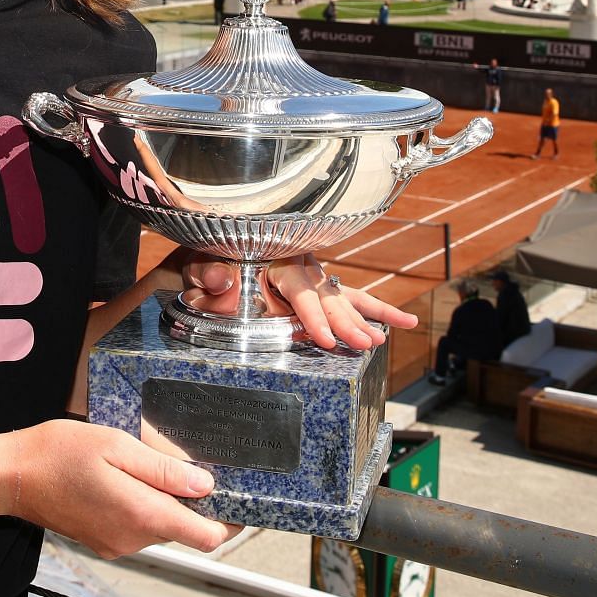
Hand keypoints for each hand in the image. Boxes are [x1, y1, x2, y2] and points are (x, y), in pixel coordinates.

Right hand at [8, 420, 239, 558]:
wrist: (12, 475)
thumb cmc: (58, 453)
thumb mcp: (116, 445)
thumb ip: (163, 469)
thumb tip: (204, 487)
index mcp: (142, 513)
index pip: (206, 537)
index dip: (229, 521)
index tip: (240, 499)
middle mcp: (133, 538)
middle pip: (185, 530)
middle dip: (196, 503)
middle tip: (197, 465)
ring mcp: (116, 543)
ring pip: (161, 527)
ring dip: (167, 502)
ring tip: (154, 464)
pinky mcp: (103, 541)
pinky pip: (138, 528)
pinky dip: (145, 507)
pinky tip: (130, 478)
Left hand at [179, 253, 416, 350]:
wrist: (205, 253)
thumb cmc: (204, 258)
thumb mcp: (197, 261)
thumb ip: (207, 271)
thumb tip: (220, 282)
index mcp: (274, 254)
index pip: (300, 288)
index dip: (313, 314)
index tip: (325, 338)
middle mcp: (298, 262)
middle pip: (327, 294)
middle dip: (347, 321)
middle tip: (365, 343)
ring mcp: (309, 273)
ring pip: (342, 296)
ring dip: (363, 318)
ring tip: (382, 338)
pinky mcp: (315, 285)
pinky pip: (348, 297)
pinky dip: (374, 310)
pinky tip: (399, 323)